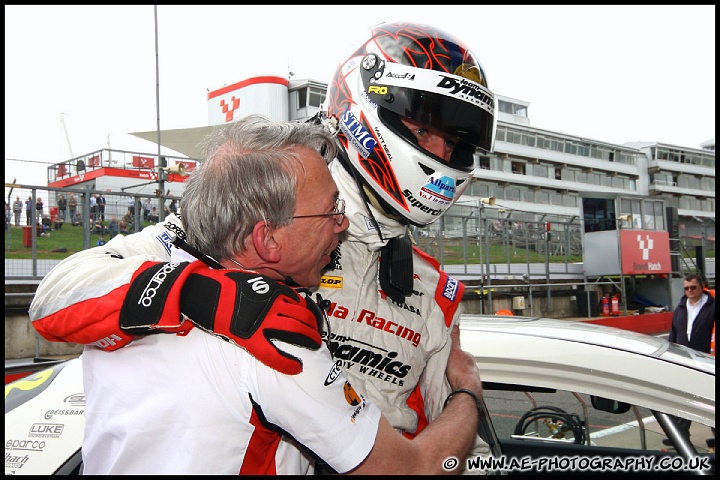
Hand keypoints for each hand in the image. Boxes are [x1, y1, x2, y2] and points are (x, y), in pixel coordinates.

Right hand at [120, 261, 322, 374]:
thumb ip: (265, 288)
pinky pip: (274, 353)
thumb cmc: (223, 286)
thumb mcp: (250, 280)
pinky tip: (296, 367)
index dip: (308, 312)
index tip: (312, 318)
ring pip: (294, 333)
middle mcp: (272, 306)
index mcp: (272, 291)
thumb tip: (279, 295)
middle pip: (301, 318)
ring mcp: (263, 322)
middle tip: (316, 336)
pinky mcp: (252, 339)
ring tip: (313, 347)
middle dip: (312, 328)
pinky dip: (287, 362)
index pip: (298, 302)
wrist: (204, 294)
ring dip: (307, 341)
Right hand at [446, 324, 481, 394]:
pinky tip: (452, 383)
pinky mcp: (469, 386)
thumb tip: (455, 325)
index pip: (461, 352)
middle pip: (461, 362)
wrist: (465, 390)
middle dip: (454, 364)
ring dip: (456, 373)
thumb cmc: (460, 372)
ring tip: (447, 375)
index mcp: (469, 357)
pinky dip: (457, 382)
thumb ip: (454, 338)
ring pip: (462, 372)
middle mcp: (472, 366)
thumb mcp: (454, 350)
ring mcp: (471, 377)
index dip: (453, 353)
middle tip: (445, 366)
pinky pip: (462, 382)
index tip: (447, 355)